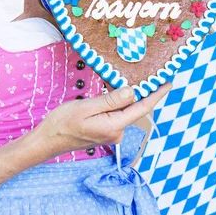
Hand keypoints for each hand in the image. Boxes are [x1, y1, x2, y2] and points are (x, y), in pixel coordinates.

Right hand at [36, 82, 172, 158]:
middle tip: (144, 73)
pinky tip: (108, 93)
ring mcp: (111, 134)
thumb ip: (111, 100)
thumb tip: (132, 91)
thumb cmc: (63, 123)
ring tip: (119, 80)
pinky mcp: (105, 133)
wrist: (47, 141)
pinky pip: (116, 115)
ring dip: (123, 97)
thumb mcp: (86, 107)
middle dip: (139, 92)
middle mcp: (117, 133)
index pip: (141, 108)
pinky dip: (115, 103)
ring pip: (123, 111)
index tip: (168, 83)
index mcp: (115, 126)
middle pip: (133, 108)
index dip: (156, 95)